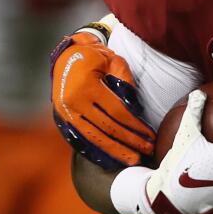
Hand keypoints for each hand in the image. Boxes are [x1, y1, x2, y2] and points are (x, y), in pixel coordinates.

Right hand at [50, 30, 153, 169]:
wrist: (66, 54)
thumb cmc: (95, 56)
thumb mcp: (114, 62)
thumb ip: (126, 84)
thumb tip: (137, 111)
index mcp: (87, 87)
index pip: (117, 113)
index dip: (135, 127)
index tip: (150, 136)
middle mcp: (73, 102)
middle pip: (107, 129)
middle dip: (129, 142)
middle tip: (147, 152)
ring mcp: (65, 112)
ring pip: (94, 138)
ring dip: (115, 151)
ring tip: (132, 159)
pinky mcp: (62, 119)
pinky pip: (80, 139)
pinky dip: (96, 150)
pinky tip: (110, 158)